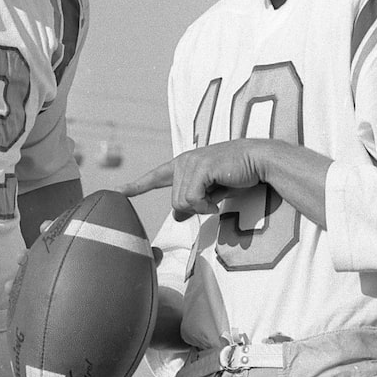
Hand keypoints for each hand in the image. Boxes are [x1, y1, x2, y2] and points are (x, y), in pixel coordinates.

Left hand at [117, 140, 263, 220]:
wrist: (259, 162)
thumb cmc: (239, 175)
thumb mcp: (212, 192)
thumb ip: (193, 200)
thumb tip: (178, 215)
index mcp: (184, 164)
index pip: (155, 177)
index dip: (136, 186)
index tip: (117, 192)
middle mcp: (183, 161)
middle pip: (175, 202)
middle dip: (196, 207)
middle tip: (215, 197)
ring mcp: (190, 162)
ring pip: (182, 203)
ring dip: (203, 206)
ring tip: (219, 194)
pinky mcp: (200, 167)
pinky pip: (192, 200)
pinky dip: (207, 205)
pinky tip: (219, 197)